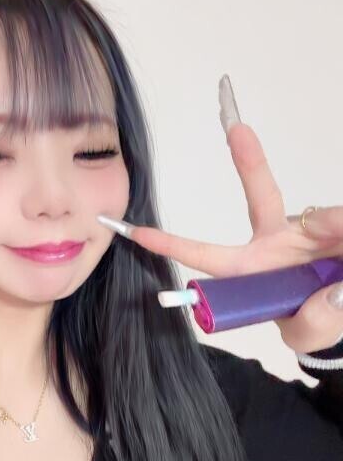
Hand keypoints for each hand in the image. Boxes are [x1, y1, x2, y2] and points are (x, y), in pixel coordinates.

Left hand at [107, 124, 342, 352]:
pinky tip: (342, 245)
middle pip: (262, 199)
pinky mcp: (334, 223)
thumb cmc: (316, 316)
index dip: (173, 246)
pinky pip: (340, 221)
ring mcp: (307, 230)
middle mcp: (275, 243)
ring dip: (334, 229)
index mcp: (252, 272)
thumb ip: (315, 321)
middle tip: (237, 130)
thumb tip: (327, 291)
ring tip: (338, 254)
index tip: (137, 233)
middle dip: (250, 164)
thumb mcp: (311, 331)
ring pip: (321, 217)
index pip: (207, 257)